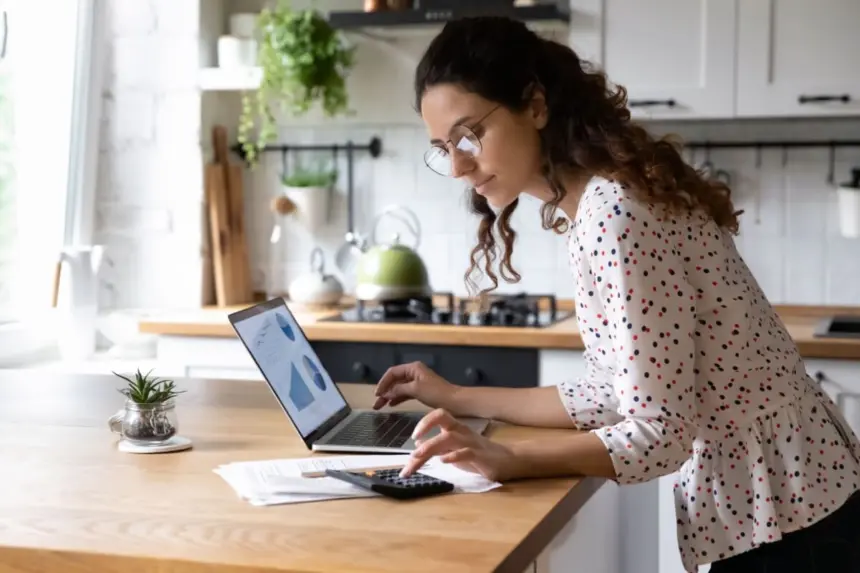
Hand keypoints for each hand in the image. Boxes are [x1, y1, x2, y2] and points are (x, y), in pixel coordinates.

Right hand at [373, 361, 457, 409]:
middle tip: (376, 403)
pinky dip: (398, 398)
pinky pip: (405, 393)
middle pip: (395, 380)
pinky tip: (392, 404)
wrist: (454, 401)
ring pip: (399, 388)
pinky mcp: (421, 391)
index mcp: (413, 368)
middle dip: (385, 391)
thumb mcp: (415, 390)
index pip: (392, 372)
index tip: (377, 394)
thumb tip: (386, 393)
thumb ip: (399, 390)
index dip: (383, 382)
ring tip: (380, 406)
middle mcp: (414, 373)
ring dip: (390, 396)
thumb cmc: (436, 393)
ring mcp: (417, 382)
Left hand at [399, 408, 518, 481]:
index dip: (425, 421)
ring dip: (431, 445)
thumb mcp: (454, 450)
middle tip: (410, 449)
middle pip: (442, 420)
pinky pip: (466, 453)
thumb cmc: (479, 454)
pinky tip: (443, 461)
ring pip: (450, 437)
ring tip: (417, 456)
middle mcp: (462, 432)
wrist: (508, 460)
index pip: (439, 415)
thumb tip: (417, 443)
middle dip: (424, 428)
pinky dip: (453, 456)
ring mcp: (471, 443)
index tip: (412, 436)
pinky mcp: (481, 456)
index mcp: (456, 428)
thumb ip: (437, 446)